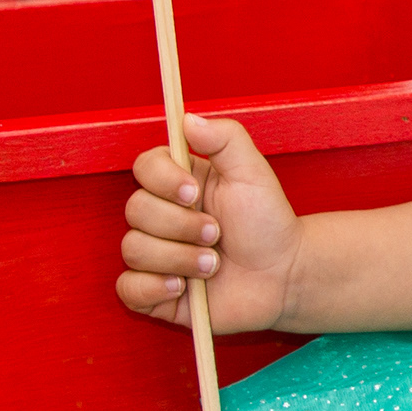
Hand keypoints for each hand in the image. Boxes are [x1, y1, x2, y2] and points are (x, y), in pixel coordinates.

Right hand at [118, 112, 299, 331]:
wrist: (283, 275)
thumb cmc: (267, 221)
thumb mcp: (253, 171)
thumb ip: (225, 138)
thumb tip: (187, 119)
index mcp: (178, 183)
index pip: (144, 168)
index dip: (163, 181)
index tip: (194, 193)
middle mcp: (161, 216)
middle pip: (136, 210)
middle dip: (180, 226)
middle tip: (217, 233)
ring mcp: (156, 254)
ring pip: (133, 250)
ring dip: (179, 258)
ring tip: (214, 265)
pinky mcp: (154, 291)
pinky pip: (128, 288)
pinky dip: (153, 287)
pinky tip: (183, 287)